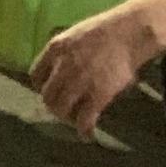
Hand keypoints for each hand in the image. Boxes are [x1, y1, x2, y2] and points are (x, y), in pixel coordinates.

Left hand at [32, 0, 165, 138]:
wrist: (129, 33)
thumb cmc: (106, 31)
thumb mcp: (75, 35)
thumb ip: (65, 53)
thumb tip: (60, 68)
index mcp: (55, 49)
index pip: (36, 75)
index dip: (42, 86)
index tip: (49, 91)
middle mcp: (63, 66)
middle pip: (47, 95)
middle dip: (53, 105)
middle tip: (63, 109)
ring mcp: (79, 81)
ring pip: (61, 109)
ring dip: (66, 118)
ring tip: (74, 120)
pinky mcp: (98, 95)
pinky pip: (84, 118)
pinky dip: (84, 130)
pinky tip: (87, 135)